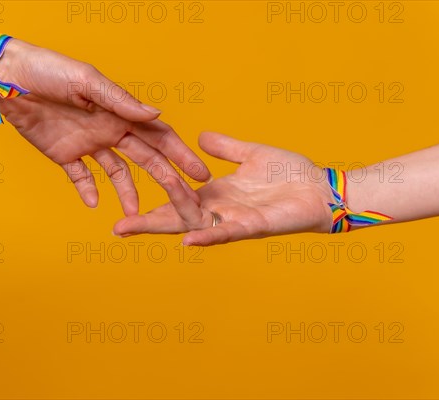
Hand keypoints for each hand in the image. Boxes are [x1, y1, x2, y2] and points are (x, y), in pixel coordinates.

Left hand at [0, 39, 210, 213]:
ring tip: (134, 216)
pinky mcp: (64, 154)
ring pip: (117, 173)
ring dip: (128, 193)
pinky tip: (95, 205)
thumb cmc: (49, 70)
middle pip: (145, 159)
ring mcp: (88, 143)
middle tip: (184, 202)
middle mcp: (109, 129)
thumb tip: (157, 115)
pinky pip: (80, 178)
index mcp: (119, 112)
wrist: (7, 78)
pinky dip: (88, 191)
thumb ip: (121, 101)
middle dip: (167, 179)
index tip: (200, 172)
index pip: (158, 136)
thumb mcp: (87, 81)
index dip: (181, 154)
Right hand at [113, 132, 334, 245]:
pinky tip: (188, 240)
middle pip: (176, 218)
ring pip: (194, 225)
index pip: (176, 200)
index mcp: (216, 194)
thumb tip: (200, 137)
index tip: (123, 209)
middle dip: (147, 224)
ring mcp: (235, 220)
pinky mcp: (254, 226)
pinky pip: (227, 232)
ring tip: (136, 226)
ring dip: (167, 225)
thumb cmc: (289, 175)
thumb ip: (225, 148)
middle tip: (117, 229)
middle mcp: (220, 210)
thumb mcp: (251, 154)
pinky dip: (207, 236)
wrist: (321, 188)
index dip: (152, 205)